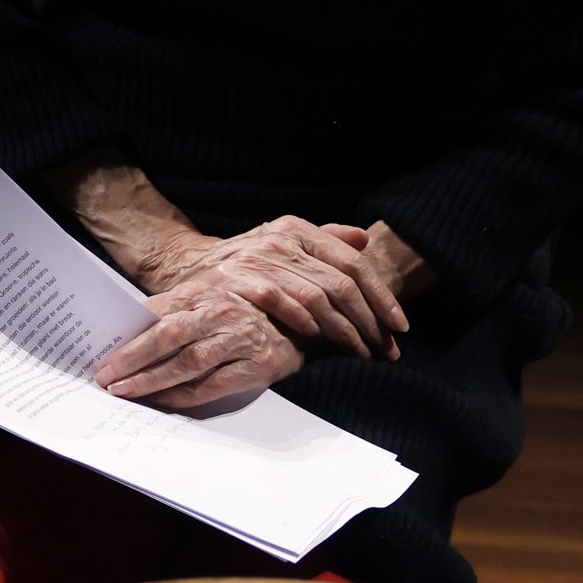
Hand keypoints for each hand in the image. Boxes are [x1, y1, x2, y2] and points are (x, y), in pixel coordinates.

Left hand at [95, 279, 306, 410]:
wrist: (303, 322)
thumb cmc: (242, 312)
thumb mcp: (209, 300)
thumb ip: (174, 311)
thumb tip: (126, 332)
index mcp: (202, 292)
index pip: (157, 312)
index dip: (128, 336)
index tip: (102, 355)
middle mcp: (220, 313)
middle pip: (168, 336)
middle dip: (132, 359)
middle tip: (105, 377)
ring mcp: (241, 339)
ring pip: (187, 362)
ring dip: (152, 380)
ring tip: (125, 392)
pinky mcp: (259, 365)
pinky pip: (214, 384)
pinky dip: (185, 395)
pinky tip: (163, 402)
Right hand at [139, 216, 405, 361]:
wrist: (182, 267)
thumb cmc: (241, 263)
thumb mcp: (281, 242)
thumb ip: (322, 239)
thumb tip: (364, 238)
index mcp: (296, 229)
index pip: (353, 263)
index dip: (381, 296)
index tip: (400, 326)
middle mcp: (280, 240)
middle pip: (342, 283)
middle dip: (370, 321)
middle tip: (386, 350)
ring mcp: (258, 259)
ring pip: (319, 296)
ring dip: (344, 330)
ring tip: (360, 353)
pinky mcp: (238, 280)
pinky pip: (283, 301)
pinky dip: (305, 321)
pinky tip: (319, 339)